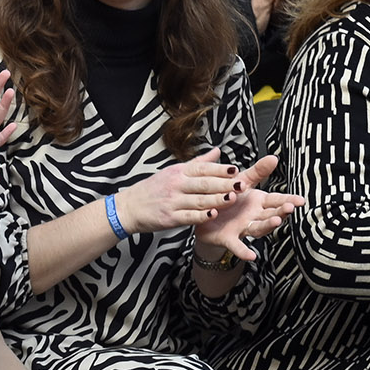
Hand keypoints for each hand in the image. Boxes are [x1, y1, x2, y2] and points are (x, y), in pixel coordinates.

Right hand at [113, 148, 242, 234]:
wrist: (129, 207)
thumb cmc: (152, 189)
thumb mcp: (173, 171)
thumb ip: (198, 163)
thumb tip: (218, 152)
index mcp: (178, 172)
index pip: (202, 168)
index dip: (220, 169)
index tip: (236, 170)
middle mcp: (176, 185)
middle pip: (204, 183)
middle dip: (224, 184)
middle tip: (241, 185)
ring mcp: (172, 201)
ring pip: (199, 200)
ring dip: (216, 199)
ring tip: (232, 198)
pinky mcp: (169, 217)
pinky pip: (188, 216)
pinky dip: (201, 216)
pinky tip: (212, 215)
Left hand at [192, 153, 304, 259]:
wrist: (204, 215)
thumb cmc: (226, 198)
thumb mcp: (241, 182)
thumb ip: (257, 172)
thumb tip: (274, 157)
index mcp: (258, 201)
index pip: (276, 200)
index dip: (288, 200)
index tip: (301, 200)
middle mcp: (253, 216)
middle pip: (270, 214)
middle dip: (281, 211)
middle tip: (290, 208)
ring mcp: (242, 228)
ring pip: (258, 228)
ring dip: (268, 225)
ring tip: (276, 221)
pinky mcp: (228, 238)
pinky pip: (237, 245)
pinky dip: (244, 251)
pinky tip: (252, 256)